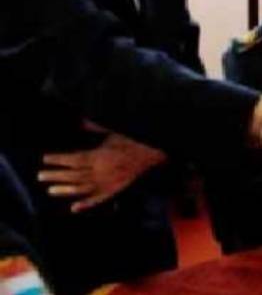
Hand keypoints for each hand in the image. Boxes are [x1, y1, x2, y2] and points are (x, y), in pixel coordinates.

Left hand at [39, 133, 165, 212]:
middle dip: (56, 175)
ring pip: (82, 189)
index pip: (73, 159)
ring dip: (65, 190)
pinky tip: (74, 208)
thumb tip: (80, 121)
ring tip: (50, 191)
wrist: (153, 156)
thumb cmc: (134, 143)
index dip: (58, 159)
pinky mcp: (115, 192)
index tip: (45, 159)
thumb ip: (95, 129)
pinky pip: (97, 200)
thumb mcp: (114, 133)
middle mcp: (101, 172)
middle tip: (40, 176)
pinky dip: (85, 205)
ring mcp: (107, 184)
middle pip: (74, 175)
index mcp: (100, 156)